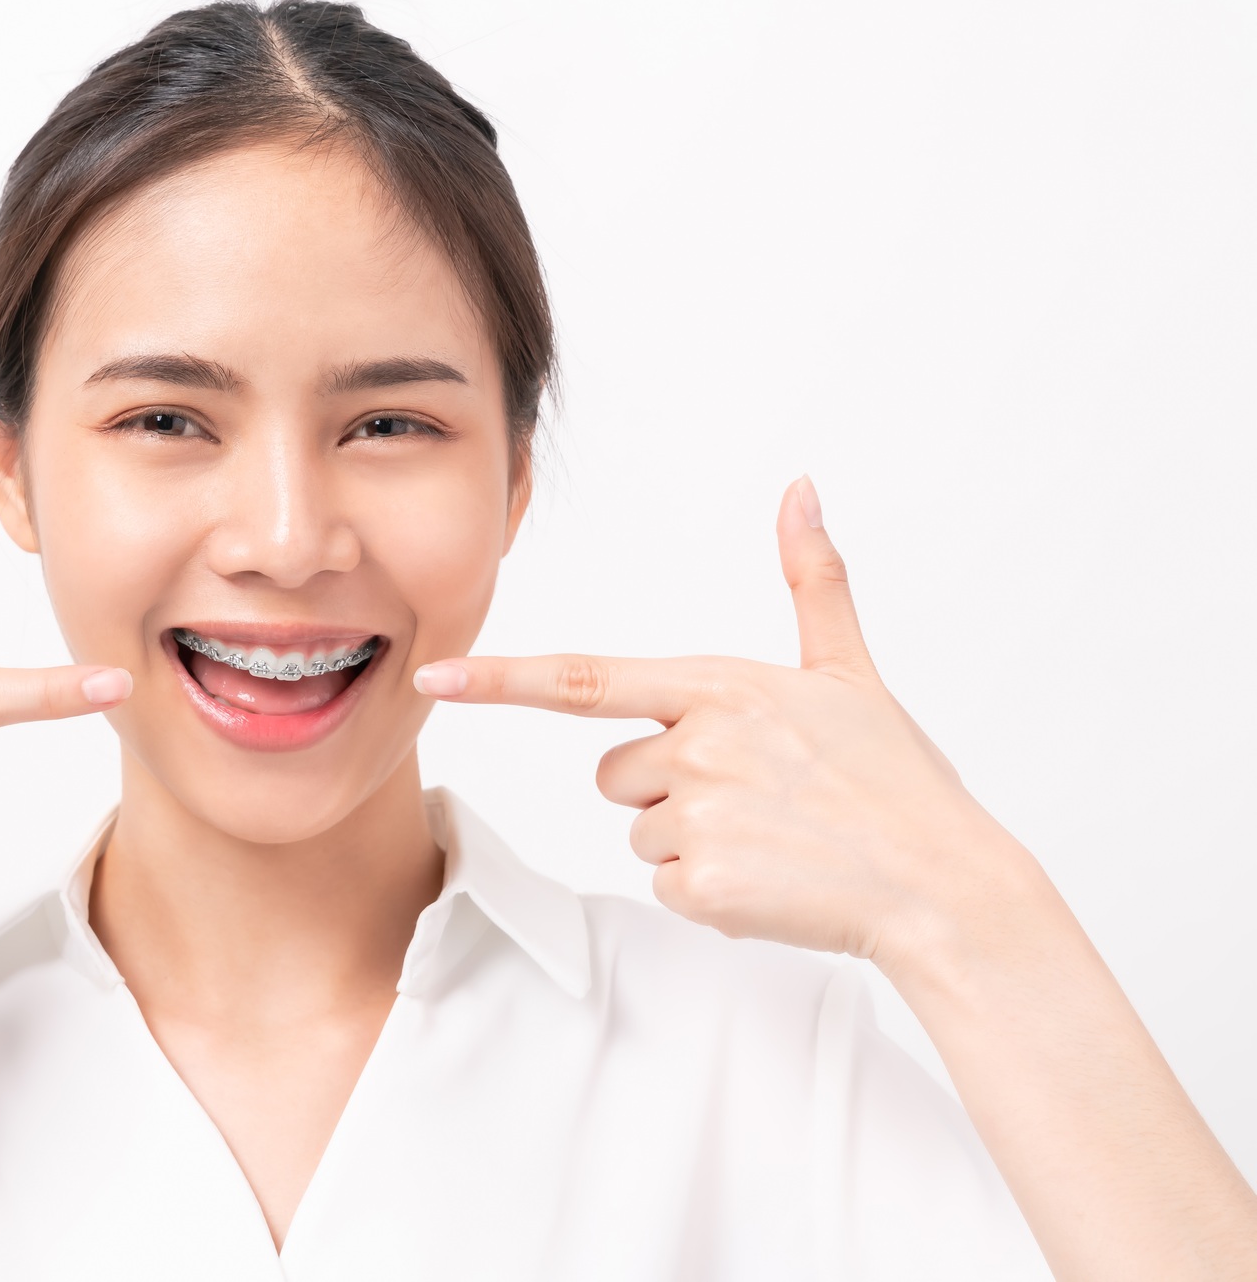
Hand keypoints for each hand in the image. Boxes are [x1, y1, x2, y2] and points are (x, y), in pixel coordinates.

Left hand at [415, 477, 1042, 971]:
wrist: (944, 884)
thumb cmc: (896, 780)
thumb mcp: (849, 672)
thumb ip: (812, 580)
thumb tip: (802, 488)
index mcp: (718, 687)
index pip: (584, 680)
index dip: (501, 679)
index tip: (435, 677)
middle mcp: (697, 745)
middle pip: (616, 774)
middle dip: (669, 789)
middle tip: (758, 798)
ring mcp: (698, 816)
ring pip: (642, 831)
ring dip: (693, 841)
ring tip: (774, 838)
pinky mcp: (703, 885)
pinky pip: (667, 886)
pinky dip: (710, 893)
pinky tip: (772, 879)